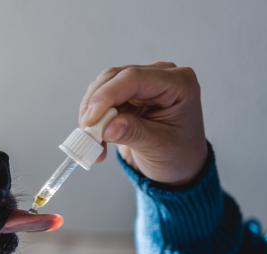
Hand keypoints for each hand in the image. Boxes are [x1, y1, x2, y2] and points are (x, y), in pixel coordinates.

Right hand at [79, 62, 207, 186]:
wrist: (179, 166)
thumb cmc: (179, 155)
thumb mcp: (159, 147)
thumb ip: (133, 133)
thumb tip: (106, 128)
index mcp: (179, 83)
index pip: (135, 78)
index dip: (108, 96)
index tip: (91, 120)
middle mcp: (161, 76)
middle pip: (116, 78)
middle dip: (96, 105)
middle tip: (87, 134)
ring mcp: (144, 83)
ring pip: (104, 86)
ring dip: (92, 113)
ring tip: (93, 142)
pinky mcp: (128, 93)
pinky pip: (102, 98)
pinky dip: (94, 119)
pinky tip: (97, 139)